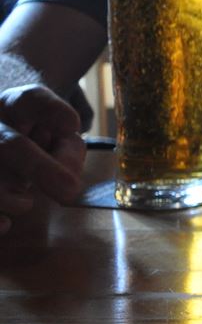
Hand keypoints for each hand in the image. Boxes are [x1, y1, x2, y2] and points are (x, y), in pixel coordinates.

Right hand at [0, 84, 87, 232]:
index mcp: (16, 105)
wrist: (6, 132)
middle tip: (69, 189)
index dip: (52, 111)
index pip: (32, 99)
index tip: (73, 125)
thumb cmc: (36, 136)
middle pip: (9, 144)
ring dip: (7, 195)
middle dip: (38, 168)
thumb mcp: (59, 135)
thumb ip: (69, 149)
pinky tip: (5, 224)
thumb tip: (67, 179)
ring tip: (26, 202)